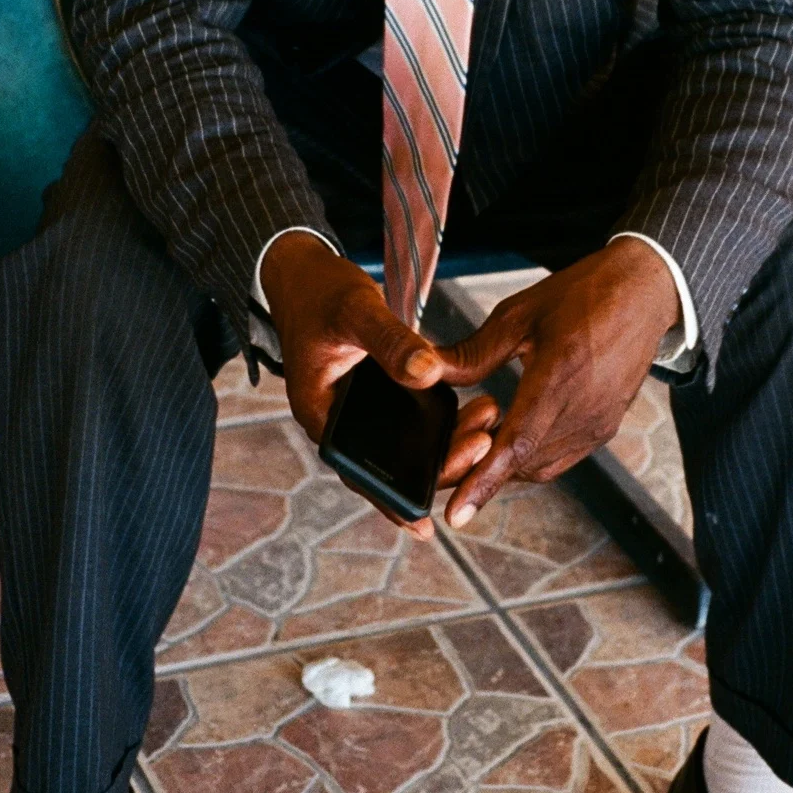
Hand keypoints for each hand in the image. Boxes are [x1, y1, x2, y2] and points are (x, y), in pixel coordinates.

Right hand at [262, 233, 498, 539]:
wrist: (305, 273)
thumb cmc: (320, 292)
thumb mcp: (355, 312)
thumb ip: (390, 342)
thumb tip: (429, 374)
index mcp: (321, 414)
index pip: (360, 473)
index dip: (394, 499)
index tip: (430, 519)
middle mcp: (340, 423)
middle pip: (391, 466)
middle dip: (439, 464)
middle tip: (484, 442)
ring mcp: (360, 412)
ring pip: (406, 447)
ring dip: (445, 444)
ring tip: (487, 422)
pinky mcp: (378, 396)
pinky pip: (411, 424)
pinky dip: (441, 423)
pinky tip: (475, 414)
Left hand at [426, 241, 678, 528]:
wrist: (643, 292)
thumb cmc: (581, 295)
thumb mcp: (519, 314)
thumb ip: (473, 353)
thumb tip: (427, 374)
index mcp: (560, 376)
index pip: (516, 445)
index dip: (483, 482)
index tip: (456, 516)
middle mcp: (583, 410)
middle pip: (523, 463)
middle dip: (484, 468)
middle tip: (449, 457)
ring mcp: (598, 423)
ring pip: (541, 465)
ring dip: (509, 461)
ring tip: (481, 433)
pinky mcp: (606, 427)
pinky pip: (561, 455)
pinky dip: (531, 453)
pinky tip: (514, 428)